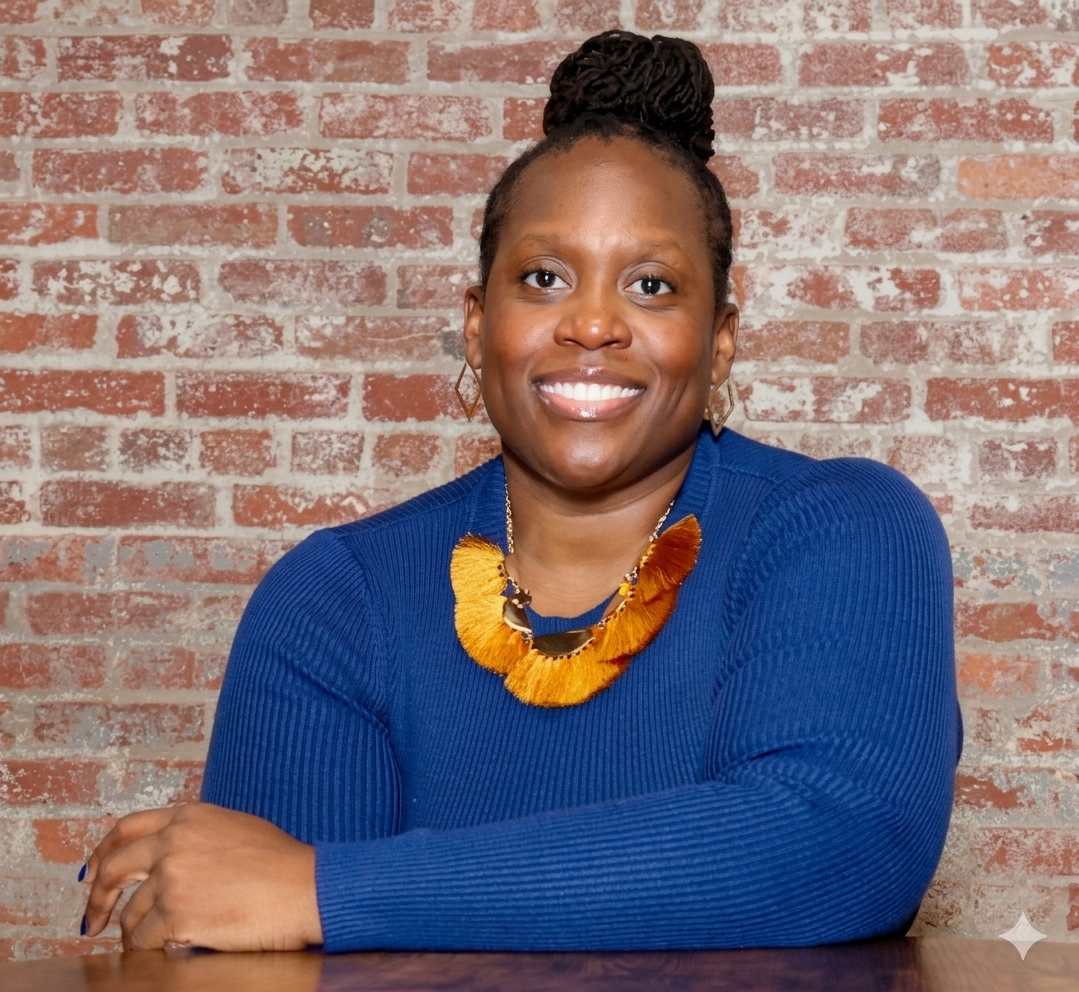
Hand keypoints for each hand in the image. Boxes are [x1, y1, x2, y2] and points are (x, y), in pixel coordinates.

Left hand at [82, 802, 322, 950]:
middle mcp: (173, 842)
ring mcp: (172, 878)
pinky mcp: (175, 914)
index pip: (128, 828)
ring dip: (134, 932)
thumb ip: (197, 836)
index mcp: (189, 816)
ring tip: (148, 943)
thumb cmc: (282, 864)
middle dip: (98, 899)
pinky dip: (148, 950)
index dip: (103, 851)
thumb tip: (169, 860)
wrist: (305, 888)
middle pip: (113, 869)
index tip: (92, 872)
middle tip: (93, 920)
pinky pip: (144, 940)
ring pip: (130, 913)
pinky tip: (162, 951)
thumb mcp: (235, 829)